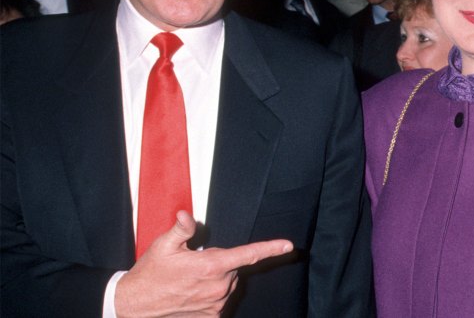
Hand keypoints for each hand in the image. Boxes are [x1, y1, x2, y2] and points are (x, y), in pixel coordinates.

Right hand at [115, 211, 292, 316]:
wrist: (135, 305)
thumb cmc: (150, 272)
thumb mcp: (163, 245)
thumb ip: (181, 229)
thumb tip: (186, 215)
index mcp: (211, 266)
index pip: (247, 254)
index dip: (270, 248)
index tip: (288, 245)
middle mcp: (218, 286)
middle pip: (232, 266)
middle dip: (219, 261)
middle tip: (193, 264)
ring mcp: (216, 304)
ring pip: (228, 282)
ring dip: (215, 278)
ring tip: (188, 279)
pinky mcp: (212, 316)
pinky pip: (221, 299)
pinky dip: (212, 293)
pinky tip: (191, 293)